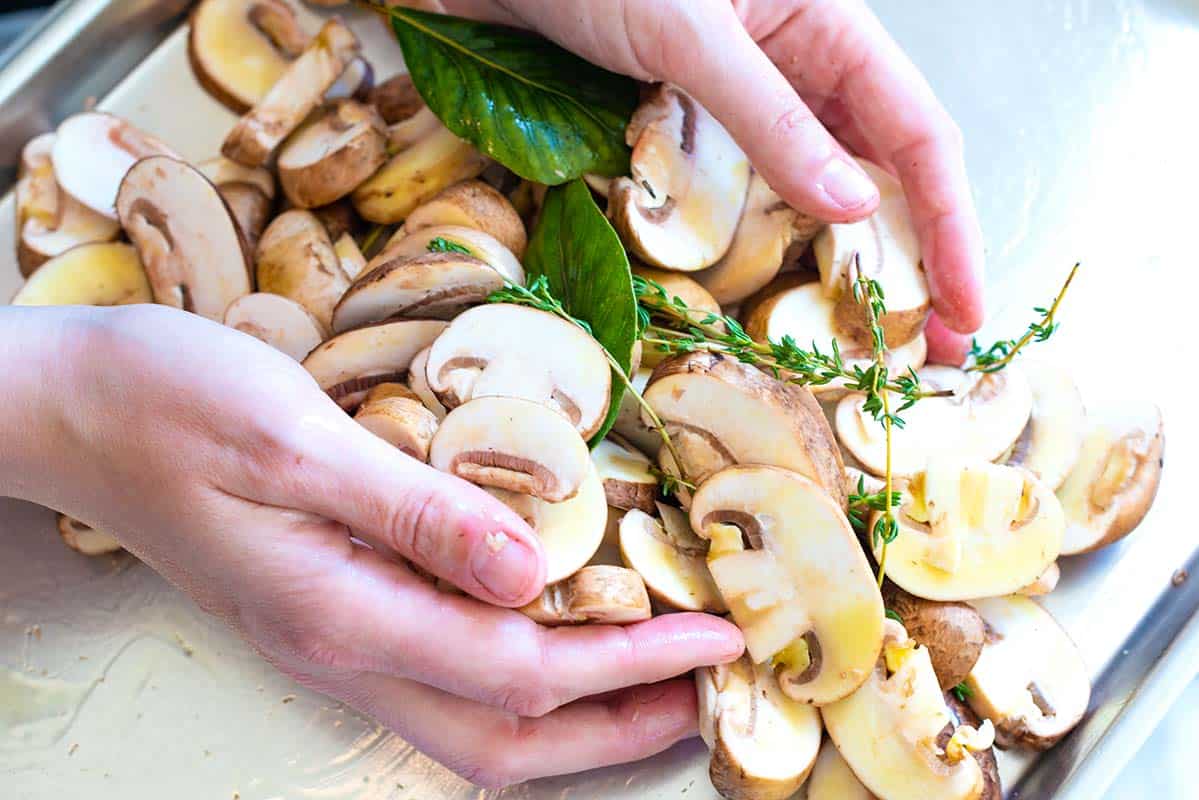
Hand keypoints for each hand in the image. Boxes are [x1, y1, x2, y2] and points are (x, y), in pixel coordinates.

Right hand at [0, 304, 742, 786]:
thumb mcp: (294, 441)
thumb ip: (416, 513)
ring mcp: (334, 639)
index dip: (632, 662)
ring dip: (579, 712)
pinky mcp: (333, 609)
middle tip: (709, 688)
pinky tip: (560, 627)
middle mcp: (343, 648)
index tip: (716, 634)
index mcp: (341, 613)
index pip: (522, 670)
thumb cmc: (168, 403)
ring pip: (479, 719)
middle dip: (620, 725)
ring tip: (658, 674)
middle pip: (507, 735)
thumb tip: (527, 576)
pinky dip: (525, 674)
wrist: (75, 407)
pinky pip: (448, 676)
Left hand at [401, 0, 983, 362]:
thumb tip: (852, 211)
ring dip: (851, 264)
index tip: (967, 307)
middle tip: (932, 351)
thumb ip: (772, 119)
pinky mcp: (694, 128)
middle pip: (883, 174)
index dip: (952, 225)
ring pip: (823, 192)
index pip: (918, 136)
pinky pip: (753, 195)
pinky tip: (793, 290)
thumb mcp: (692, 35)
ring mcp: (747, 102)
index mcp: (828, 25)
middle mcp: (800, 66)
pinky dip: (777, 244)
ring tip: (874, 339)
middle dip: (916, 261)